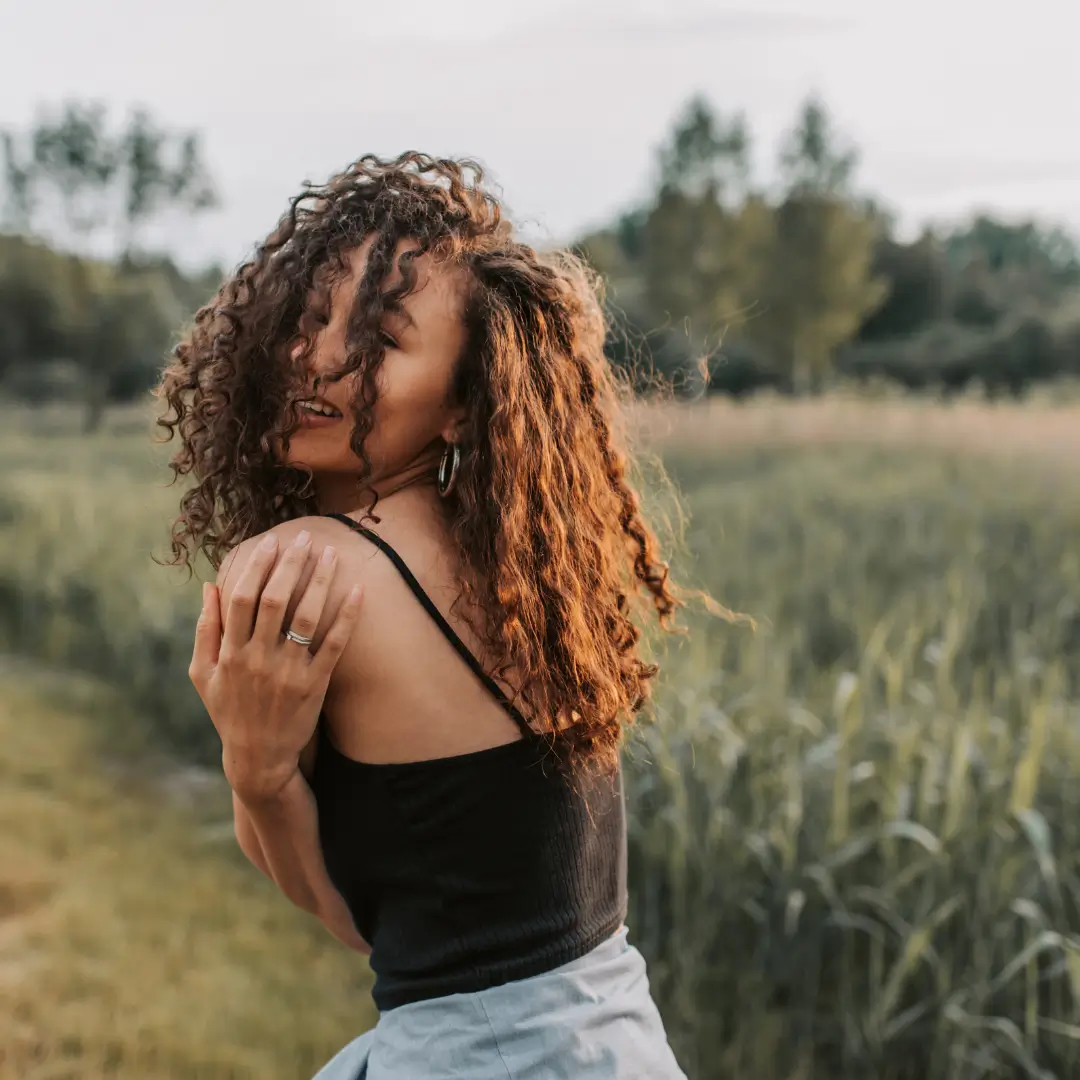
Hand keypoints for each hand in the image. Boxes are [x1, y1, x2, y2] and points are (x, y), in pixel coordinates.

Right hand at [188, 532, 362, 800]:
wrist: (258, 758)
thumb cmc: (229, 711)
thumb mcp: (202, 674)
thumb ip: (205, 630)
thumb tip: (210, 586)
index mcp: (229, 652)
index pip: (243, 597)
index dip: (257, 566)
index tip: (271, 542)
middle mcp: (257, 659)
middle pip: (275, 599)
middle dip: (291, 564)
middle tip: (305, 536)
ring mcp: (287, 672)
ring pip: (306, 617)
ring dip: (320, 581)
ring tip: (332, 553)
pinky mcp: (314, 686)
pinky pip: (334, 645)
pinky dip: (347, 616)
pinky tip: (359, 590)